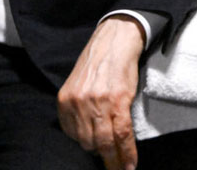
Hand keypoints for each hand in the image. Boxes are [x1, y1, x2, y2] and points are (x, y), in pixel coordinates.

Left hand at [57, 16, 144, 169]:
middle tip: (111, 166)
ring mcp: (99, 103)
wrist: (116, 39)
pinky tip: (130, 164)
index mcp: (66, 100)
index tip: (97, 154)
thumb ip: (78, 107)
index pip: (73, 136)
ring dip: (115, 161)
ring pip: (106, 143)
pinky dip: (127, 153)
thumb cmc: (99, 61)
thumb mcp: (78, 83)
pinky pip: (122, 135)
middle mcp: (79, 103)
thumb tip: (86, 132)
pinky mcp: (118, 102)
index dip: (87, 147)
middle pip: (88, 143)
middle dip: (101, 157)